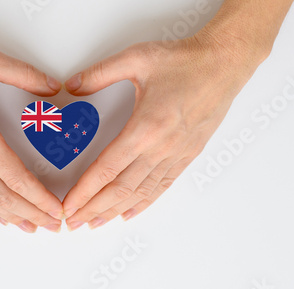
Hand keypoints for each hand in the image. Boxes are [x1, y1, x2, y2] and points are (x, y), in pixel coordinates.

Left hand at [62, 31, 266, 229]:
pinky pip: (162, 186)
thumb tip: (72, 85)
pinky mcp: (187, 156)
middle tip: (74, 223)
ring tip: (95, 224)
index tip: (69, 206)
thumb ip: (99, 74)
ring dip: (114, 211)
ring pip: (140, 193)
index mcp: (145, 128)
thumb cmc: (184, 61)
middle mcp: (160, 148)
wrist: (225, 63)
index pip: (106, 169)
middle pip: (120, 189)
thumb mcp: (136, 59)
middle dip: (93, 209)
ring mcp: (175, 155)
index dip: (84, 191)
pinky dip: (144, 203)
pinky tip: (129, 213)